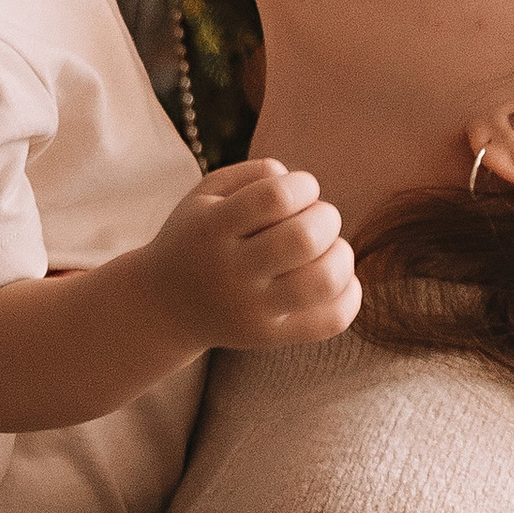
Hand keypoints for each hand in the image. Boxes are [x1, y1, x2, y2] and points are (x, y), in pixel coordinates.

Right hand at [144, 158, 359, 353]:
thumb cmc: (198, 237)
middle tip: (319, 219)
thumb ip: (253, 174)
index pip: (276, 197)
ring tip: (330, 249)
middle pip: (304, 240)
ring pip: (323, 282)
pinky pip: (330, 321)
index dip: (304, 185)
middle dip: (327, 218)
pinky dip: (350, 296)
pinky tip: (337, 280)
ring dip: (342, 255)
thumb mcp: (206, 195)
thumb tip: (300, 183)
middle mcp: (228, 273)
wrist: (163, 306)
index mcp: (210, 229)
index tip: (301, 190)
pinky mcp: (269, 337)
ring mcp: (249, 310)